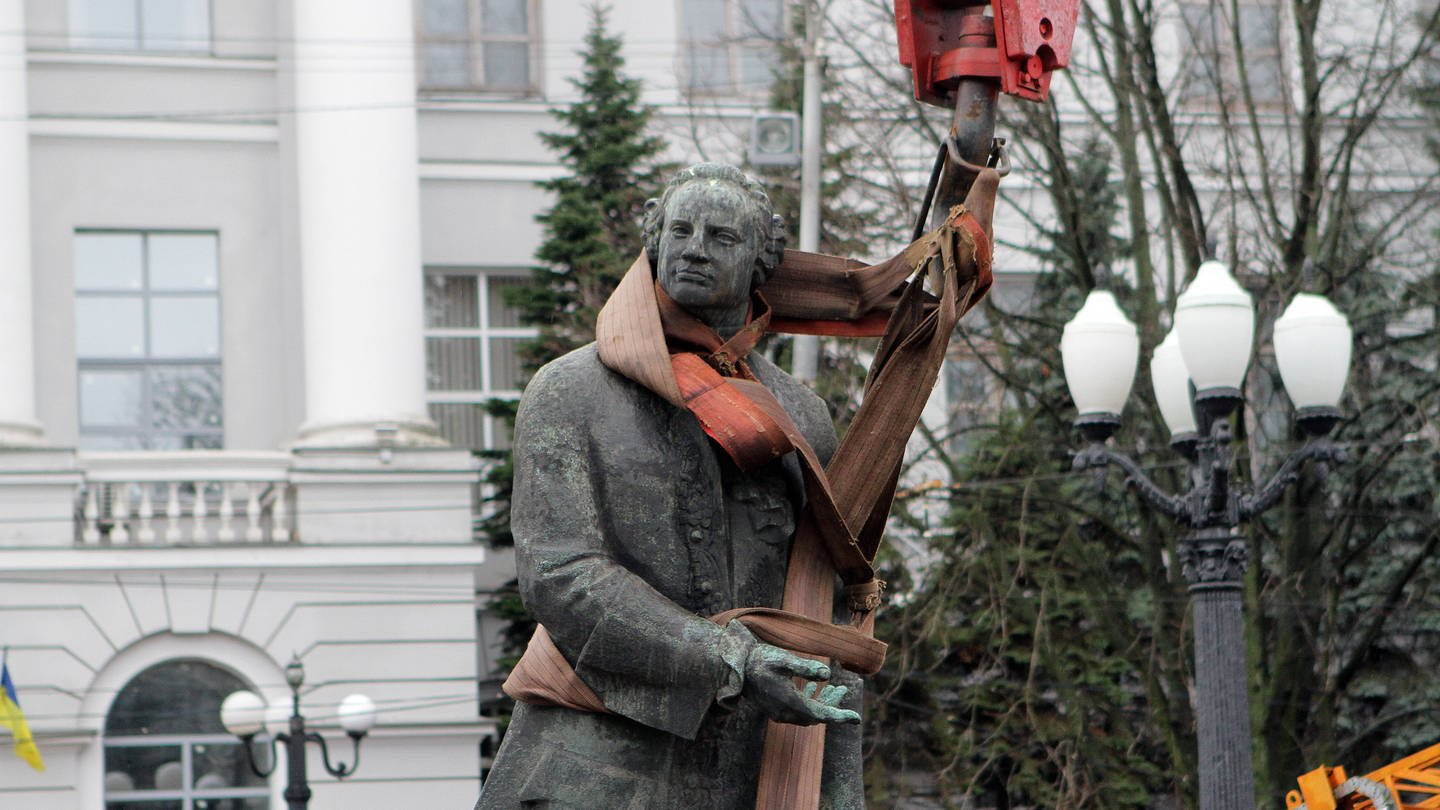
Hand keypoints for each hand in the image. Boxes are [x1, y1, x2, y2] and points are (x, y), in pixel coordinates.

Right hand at [741, 643, 860, 725]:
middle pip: (816, 715)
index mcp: (790, 703)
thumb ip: (806, 667)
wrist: (735, 666)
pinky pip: (798, 710)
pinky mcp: (774, 708)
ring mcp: (778, 712)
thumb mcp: (784, 659)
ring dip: (821, 702)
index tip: (857, 718)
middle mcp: (785, 712)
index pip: (822, 715)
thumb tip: (827, 674)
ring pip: (807, 713)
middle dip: (832, 705)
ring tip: (835, 688)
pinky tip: (812, 687)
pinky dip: (809, 701)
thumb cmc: (759, 659)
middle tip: (843, 690)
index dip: (840, 716)